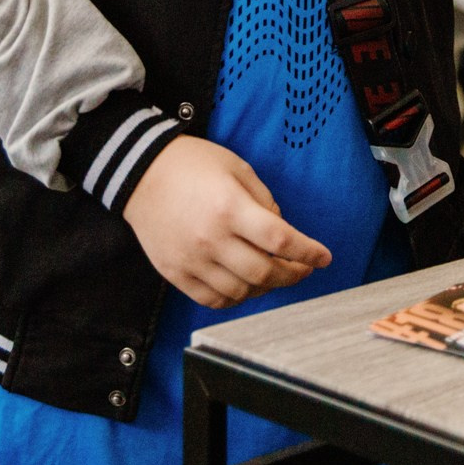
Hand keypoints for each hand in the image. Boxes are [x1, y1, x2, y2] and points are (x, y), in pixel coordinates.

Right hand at [122, 135, 330, 308]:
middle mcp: (211, 239)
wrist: (139, 172)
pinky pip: (212, 300)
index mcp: (230, 208)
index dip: (308, 252)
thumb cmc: (191, 164)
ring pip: (240, 292)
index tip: (324, 257)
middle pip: (264, 273)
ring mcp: (191, 260)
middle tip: (303, 269)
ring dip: (265, 288)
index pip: (280, 240)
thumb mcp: (237, 168)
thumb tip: (281, 234)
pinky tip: (244, 285)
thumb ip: (264, 201)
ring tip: (273, 275)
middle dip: (293, 275)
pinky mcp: (174, 273)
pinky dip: (235, 298)